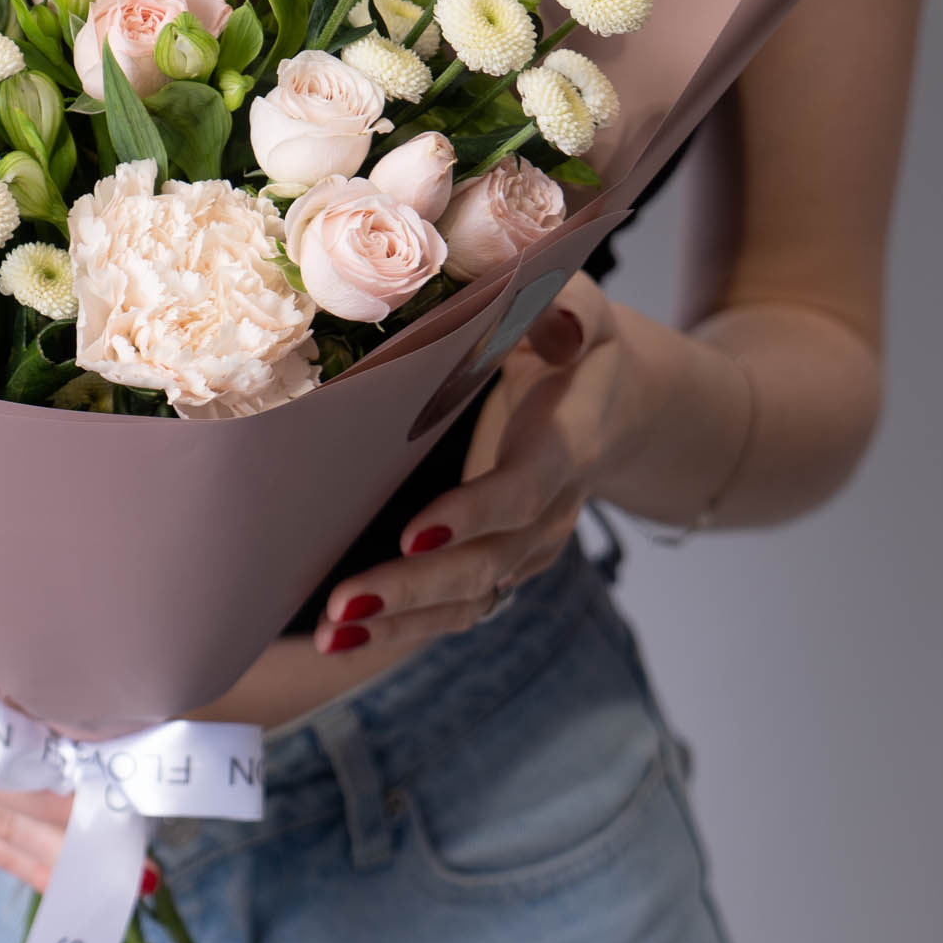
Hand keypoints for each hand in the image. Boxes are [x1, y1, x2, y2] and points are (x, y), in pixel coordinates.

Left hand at [315, 272, 625, 651]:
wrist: (611, 399)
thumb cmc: (573, 338)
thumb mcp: (581, 305)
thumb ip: (567, 307)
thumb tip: (558, 320)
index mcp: (567, 442)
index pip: (524, 489)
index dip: (475, 513)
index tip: (416, 532)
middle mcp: (550, 510)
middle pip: (488, 564)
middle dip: (416, 587)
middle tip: (344, 602)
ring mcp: (526, 546)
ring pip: (472, 599)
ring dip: (402, 621)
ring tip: (331, 631)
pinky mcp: (500, 562)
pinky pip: (458, 608)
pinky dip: (404, 628)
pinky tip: (342, 637)